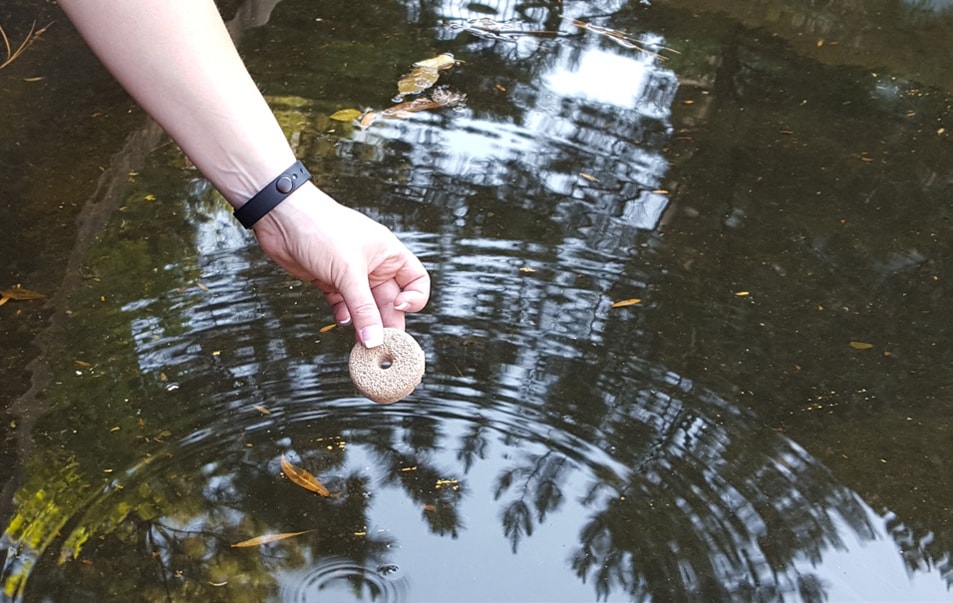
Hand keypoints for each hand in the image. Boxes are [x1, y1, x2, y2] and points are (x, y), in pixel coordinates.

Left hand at [251, 183, 429, 347]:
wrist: (282, 219)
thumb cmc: (321, 229)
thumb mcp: (348, 272)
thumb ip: (363, 309)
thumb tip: (375, 340)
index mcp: (389, 254)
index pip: (416, 282)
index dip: (414, 299)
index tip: (398, 308)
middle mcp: (374, 265)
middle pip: (390, 301)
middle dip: (386, 322)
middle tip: (381, 344)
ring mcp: (352, 275)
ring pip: (366, 308)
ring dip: (364, 325)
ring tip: (360, 342)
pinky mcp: (331, 282)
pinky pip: (345, 306)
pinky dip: (344, 316)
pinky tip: (341, 319)